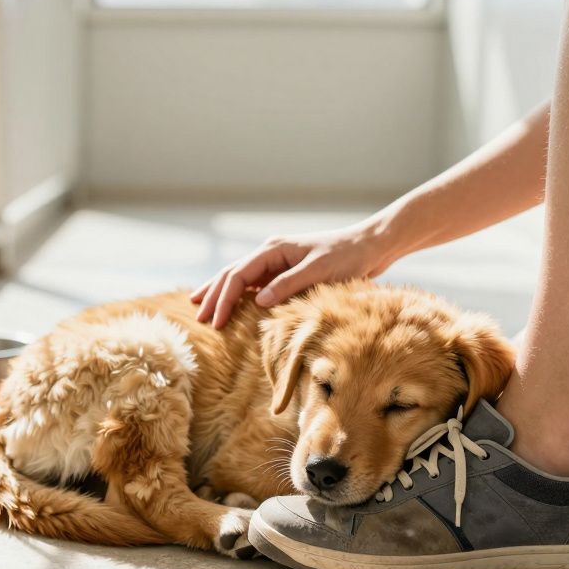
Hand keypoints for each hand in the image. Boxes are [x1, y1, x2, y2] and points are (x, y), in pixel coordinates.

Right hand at [191, 224, 395, 326]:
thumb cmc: (347, 257)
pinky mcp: (286, 272)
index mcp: (273, 250)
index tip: (215, 322)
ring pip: (240, 278)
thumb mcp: (318, 271)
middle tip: (198, 319)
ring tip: (201, 307)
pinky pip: (256, 285)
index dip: (223, 299)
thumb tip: (257, 302)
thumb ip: (288, 285)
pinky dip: (239, 296)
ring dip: (221, 294)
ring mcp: (277, 262)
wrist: (370, 246)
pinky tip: (231, 307)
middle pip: (232, 274)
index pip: (238, 275)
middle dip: (213, 296)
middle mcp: (270, 253)